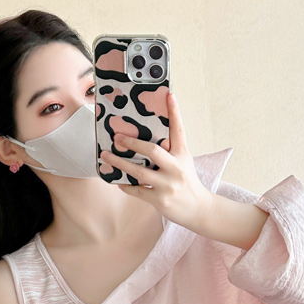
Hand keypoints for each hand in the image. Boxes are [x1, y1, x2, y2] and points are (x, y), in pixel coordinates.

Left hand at [100, 91, 216, 233]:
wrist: (198, 209)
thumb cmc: (186, 182)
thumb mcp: (183, 162)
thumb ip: (169, 151)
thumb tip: (145, 140)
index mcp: (182, 155)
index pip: (179, 130)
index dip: (174, 112)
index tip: (169, 95)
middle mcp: (176, 168)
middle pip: (152, 151)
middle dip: (132, 144)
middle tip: (117, 137)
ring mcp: (168, 185)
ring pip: (139, 173)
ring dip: (120, 164)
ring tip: (105, 156)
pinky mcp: (160, 200)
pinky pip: (138, 191)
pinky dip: (126, 186)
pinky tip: (118, 182)